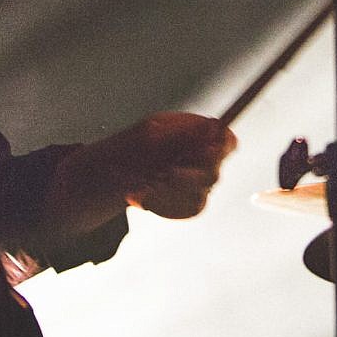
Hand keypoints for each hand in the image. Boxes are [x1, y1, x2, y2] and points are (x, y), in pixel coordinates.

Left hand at [104, 111, 236, 219]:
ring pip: (200, 195)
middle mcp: (202, 159)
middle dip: (188, 177)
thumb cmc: (131, 145)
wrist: (110, 172)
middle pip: (214, 173)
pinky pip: (188, 209)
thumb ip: (182, 134)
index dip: (223, 147)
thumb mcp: (151, 133)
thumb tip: (212, 127)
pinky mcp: (188, 202)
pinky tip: (143, 198)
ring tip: (143, 188)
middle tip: (167, 174)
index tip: (208, 151)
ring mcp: (196, 183)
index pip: (226, 141)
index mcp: (196, 134)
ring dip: (169, 194)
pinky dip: (163, 205)